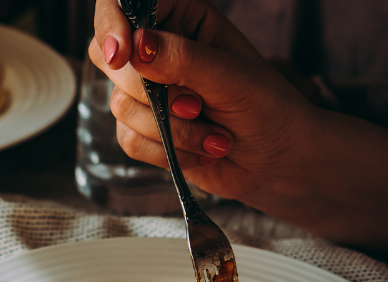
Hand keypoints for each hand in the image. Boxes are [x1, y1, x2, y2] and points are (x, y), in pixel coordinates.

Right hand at [88, 0, 318, 206]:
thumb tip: (136, 45)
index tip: (121, 54)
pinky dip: (166, 151)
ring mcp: (147, 91)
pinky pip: (128, 138)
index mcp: (183, 20)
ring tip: (214, 134)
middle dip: (152, 92)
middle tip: (197, 104)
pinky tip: (200, 150)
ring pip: (121, 105)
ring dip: (172, 129)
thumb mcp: (232, 77)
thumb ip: (183, 58)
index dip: (113, 24)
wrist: (277, 160)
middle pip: (110, 57)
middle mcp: (159, 51)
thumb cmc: (267, 107)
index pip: (127, 4)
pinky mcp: (142, 128)